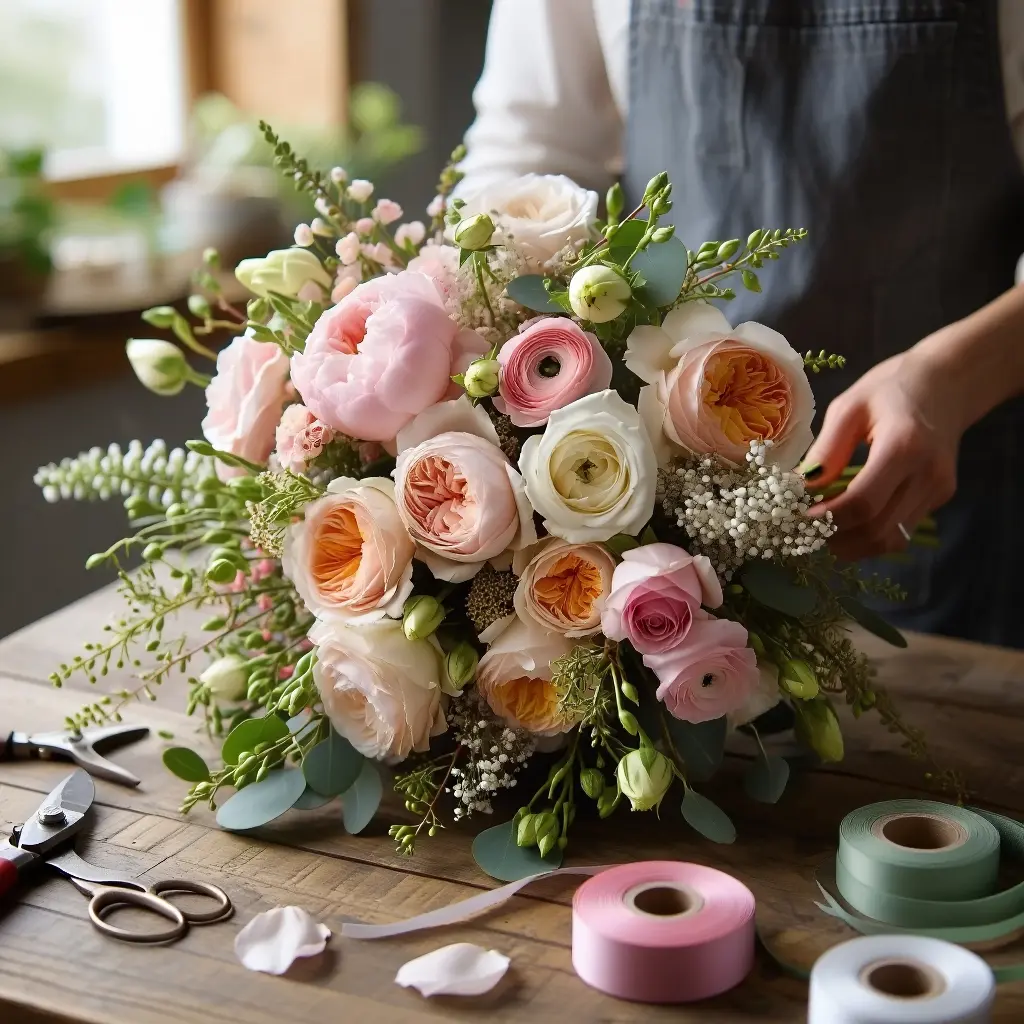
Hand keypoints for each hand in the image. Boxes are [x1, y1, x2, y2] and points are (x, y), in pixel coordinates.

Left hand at [801, 347, 965, 559]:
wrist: (948, 383)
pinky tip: (848, 524)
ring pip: (891, 539)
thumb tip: (801, 488)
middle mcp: (927, 475)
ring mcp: (938, 490)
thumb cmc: (892, 387)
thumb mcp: (849, 406)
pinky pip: (901, 530)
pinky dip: (870, 536)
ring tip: (822, 532)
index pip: (862, 503)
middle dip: (836, 537)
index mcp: (903, 447)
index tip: (798, 519)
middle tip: (804, 530)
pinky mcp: (940, 497)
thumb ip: (827, 449)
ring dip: (853, 544)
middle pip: (877, 529)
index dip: (827, 519)